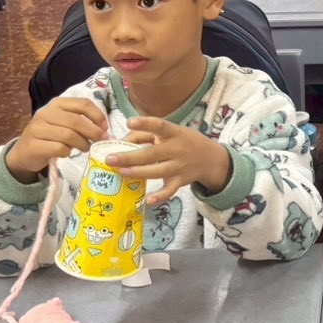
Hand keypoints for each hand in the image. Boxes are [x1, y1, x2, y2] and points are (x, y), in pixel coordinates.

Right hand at [5, 97, 108, 183]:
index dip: (98, 116)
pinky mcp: (34, 145)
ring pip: (68, 135)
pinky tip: (67, 153)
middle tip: (100, 141)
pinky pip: (58, 148)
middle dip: (93, 132)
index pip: (83, 103)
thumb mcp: (64, 123)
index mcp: (57, 103)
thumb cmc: (50, 136)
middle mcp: (45, 112)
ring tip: (85, 148)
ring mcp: (37, 128)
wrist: (24, 152)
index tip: (105, 128)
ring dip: (82, 144)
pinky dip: (67, 152)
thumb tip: (104, 130)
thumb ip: (81, 122)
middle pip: (76, 121)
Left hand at [108, 116, 231, 205]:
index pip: (159, 126)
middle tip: (110, 159)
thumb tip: (119, 143)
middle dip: (130, 156)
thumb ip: (146, 135)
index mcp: (174, 133)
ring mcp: (179, 166)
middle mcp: (177, 149)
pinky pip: (170, 190)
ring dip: (139, 173)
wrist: (211, 158)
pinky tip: (148, 201)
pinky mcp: (181, 181)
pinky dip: (160, 196)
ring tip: (121, 173)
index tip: (130, 122)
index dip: (145, 123)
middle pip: (152, 154)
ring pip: (157, 172)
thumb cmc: (183, 141)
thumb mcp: (171, 132)